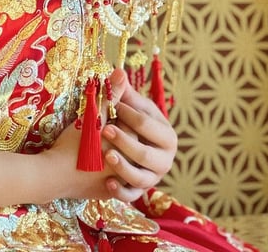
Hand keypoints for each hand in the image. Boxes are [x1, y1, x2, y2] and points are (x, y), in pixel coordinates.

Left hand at [101, 69, 177, 201]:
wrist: (103, 151)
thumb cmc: (116, 124)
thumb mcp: (118, 109)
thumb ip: (119, 93)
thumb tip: (118, 70)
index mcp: (164, 134)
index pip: (147, 123)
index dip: (127, 114)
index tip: (110, 107)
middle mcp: (163, 158)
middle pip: (147, 153)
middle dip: (127, 142)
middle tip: (105, 130)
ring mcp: (152, 177)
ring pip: (141, 177)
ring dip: (124, 167)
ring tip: (106, 155)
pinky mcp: (137, 191)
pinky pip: (132, 196)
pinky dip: (121, 190)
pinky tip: (108, 182)